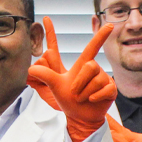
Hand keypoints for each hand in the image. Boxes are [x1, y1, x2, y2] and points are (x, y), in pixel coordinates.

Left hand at [28, 20, 117, 141]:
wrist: (81, 117)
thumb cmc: (69, 100)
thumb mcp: (54, 87)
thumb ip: (44, 76)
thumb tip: (30, 69)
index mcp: (81, 65)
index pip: (88, 48)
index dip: (98, 36)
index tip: (107, 24)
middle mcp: (93, 68)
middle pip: (90, 66)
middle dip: (78, 83)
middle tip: (73, 94)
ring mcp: (104, 78)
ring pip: (97, 80)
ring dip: (85, 93)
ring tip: (82, 99)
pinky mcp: (111, 89)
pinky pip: (106, 89)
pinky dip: (95, 98)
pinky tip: (92, 100)